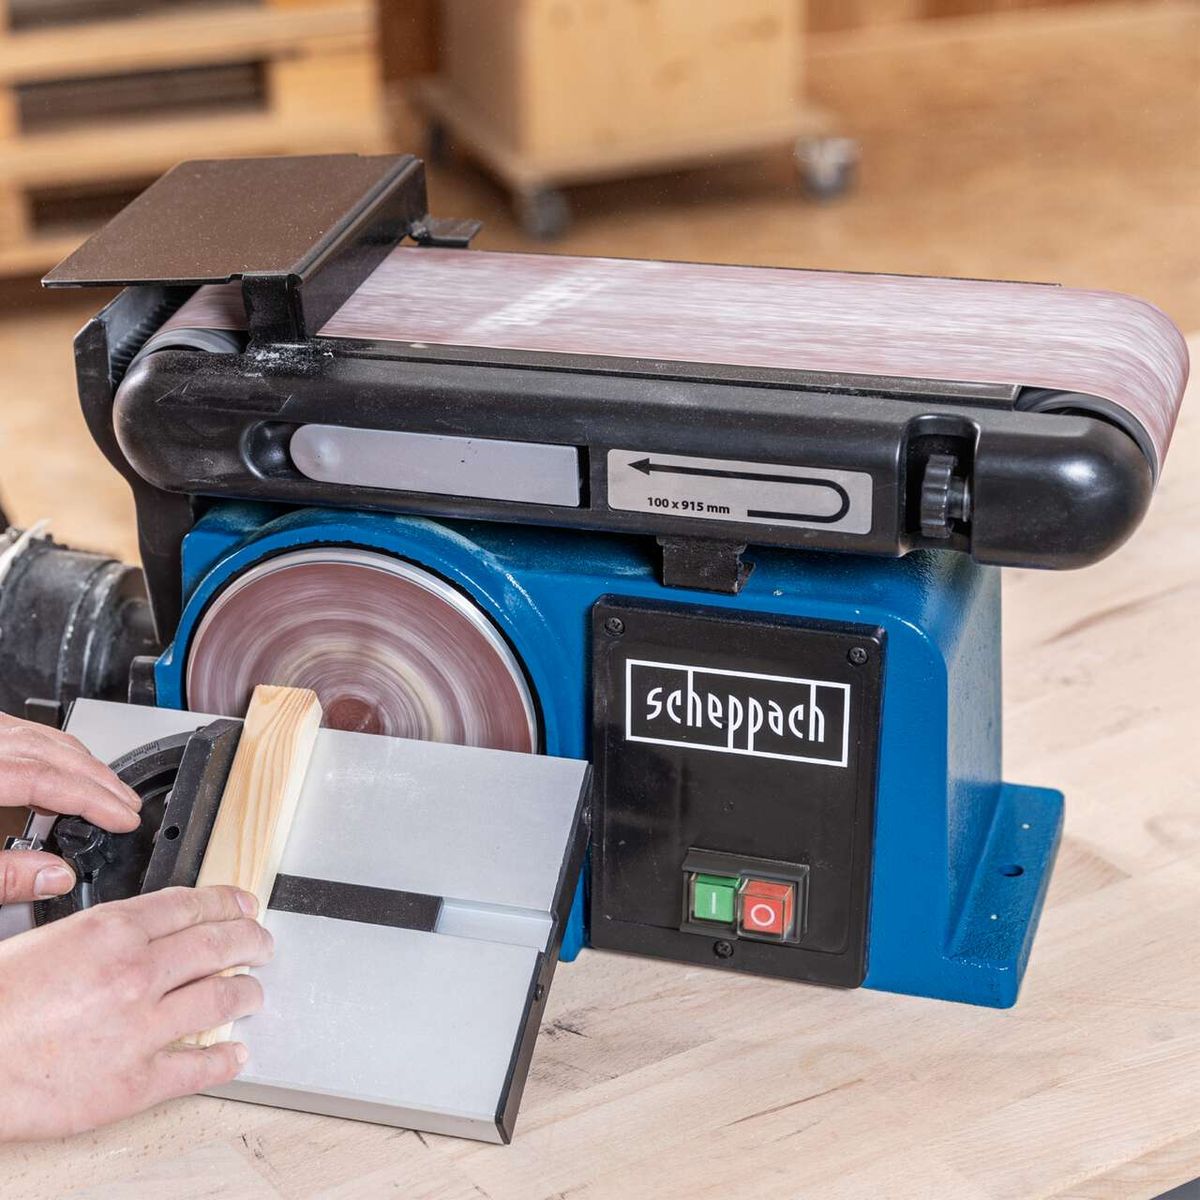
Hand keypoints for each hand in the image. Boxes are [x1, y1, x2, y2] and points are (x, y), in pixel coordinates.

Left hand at [0, 713, 142, 902]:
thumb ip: (4, 876)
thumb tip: (56, 878)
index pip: (49, 780)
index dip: (95, 801)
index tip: (125, 820)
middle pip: (55, 752)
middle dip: (101, 781)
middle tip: (131, 806)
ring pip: (46, 736)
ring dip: (84, 763)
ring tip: (109, 790)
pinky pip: (28, 731)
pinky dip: (58, 751)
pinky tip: (67, 770)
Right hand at [0, 885, 272, 1139]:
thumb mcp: (46, 939)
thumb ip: (102, 930)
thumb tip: (142, 926)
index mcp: (112, 931)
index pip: (192, 906)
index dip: (228, 903)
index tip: (244, 905)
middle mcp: (136, 974)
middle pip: (218, 945)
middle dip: (251, 941)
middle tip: (263, 943)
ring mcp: (141, 1029)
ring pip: (220, 999)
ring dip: (246, 992)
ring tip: (253, 991)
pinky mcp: (135, 1083)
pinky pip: (197, 1067)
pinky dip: (225, 1060)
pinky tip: (236, 1055)